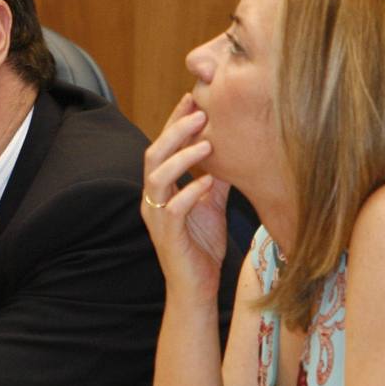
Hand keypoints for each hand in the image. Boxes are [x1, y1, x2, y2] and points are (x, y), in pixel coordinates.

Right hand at [142, 93, 230, 301]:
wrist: (195, 287)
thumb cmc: (202, 246)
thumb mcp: (212, 203)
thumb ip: (215, 177)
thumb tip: (231, 146)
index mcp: (162, 188)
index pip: (163, 146)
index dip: (176, 122)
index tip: (194, 98)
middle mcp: (153, 198)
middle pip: (154, 154)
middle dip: (175, 130)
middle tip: (198, 110)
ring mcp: (156, 216)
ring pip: (156, 177)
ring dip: (181, 157)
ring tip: (206, 142)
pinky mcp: (166, 235)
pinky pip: (173, 208)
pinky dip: (190, 192)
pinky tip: (208, 182)